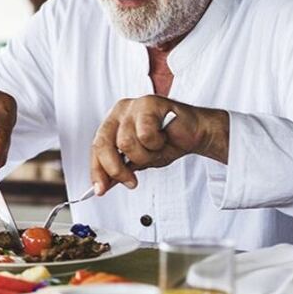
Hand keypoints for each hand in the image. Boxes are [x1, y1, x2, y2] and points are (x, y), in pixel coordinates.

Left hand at [90, 95, 228, 194]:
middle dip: (116, 169)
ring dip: (145, 155)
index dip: (97, 170)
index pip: (96, 148)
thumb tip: (103, 186)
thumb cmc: (168, 143)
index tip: (100, 190)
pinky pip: (145, 134)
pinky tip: (164, 136)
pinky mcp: (149, 103)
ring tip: (157, 148)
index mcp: (112, 124)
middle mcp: (119, 112)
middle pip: (103, 144)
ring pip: (125, 143)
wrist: (195, 134)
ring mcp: (133, 106)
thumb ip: (120, 170)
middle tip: (131, 182)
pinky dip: (156, 143)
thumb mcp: (140, 161)